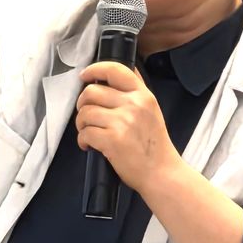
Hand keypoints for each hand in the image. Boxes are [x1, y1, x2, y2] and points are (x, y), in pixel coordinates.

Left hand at [76, 61, 180, 194]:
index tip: (84, 76)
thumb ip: (134, 92)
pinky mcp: (112, 140)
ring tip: (88, 132)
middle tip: (86, 114)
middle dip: (82, 103)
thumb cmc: (154, 144)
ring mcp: (123, 122)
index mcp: (143, 95)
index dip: (94, 69)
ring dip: (81, 123)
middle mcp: (133, 104)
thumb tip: (113, 74)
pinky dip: (82, 140)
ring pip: (85, 112)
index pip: (115, 70)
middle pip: (92, 91)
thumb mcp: (151, 110)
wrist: (161, 173)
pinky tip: (89, 145)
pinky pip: (85, 133)